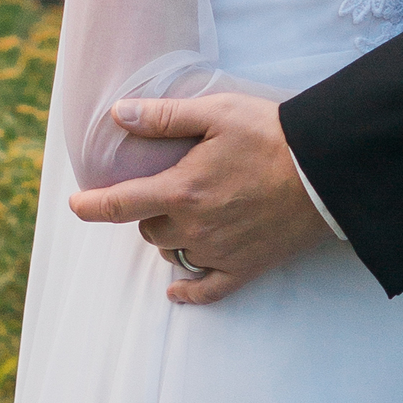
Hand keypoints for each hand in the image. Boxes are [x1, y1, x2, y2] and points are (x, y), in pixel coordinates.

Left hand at [66, 88, 328, 303]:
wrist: (326, 172)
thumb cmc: (272, 135)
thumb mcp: (218, 112)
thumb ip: (166, 116)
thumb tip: (120, 114)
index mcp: (181, 190)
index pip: (119, 205)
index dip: (91, 206)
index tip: (75, 204)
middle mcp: (194, 227)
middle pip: (149, 230)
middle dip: (148, 212)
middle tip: (164, 190)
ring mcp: (219, 251)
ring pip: (173, 254)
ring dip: (169, 239)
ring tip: (182, 220)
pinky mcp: (246, 267)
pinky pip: (208, 288)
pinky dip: (189, 291)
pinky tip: (177, 290)